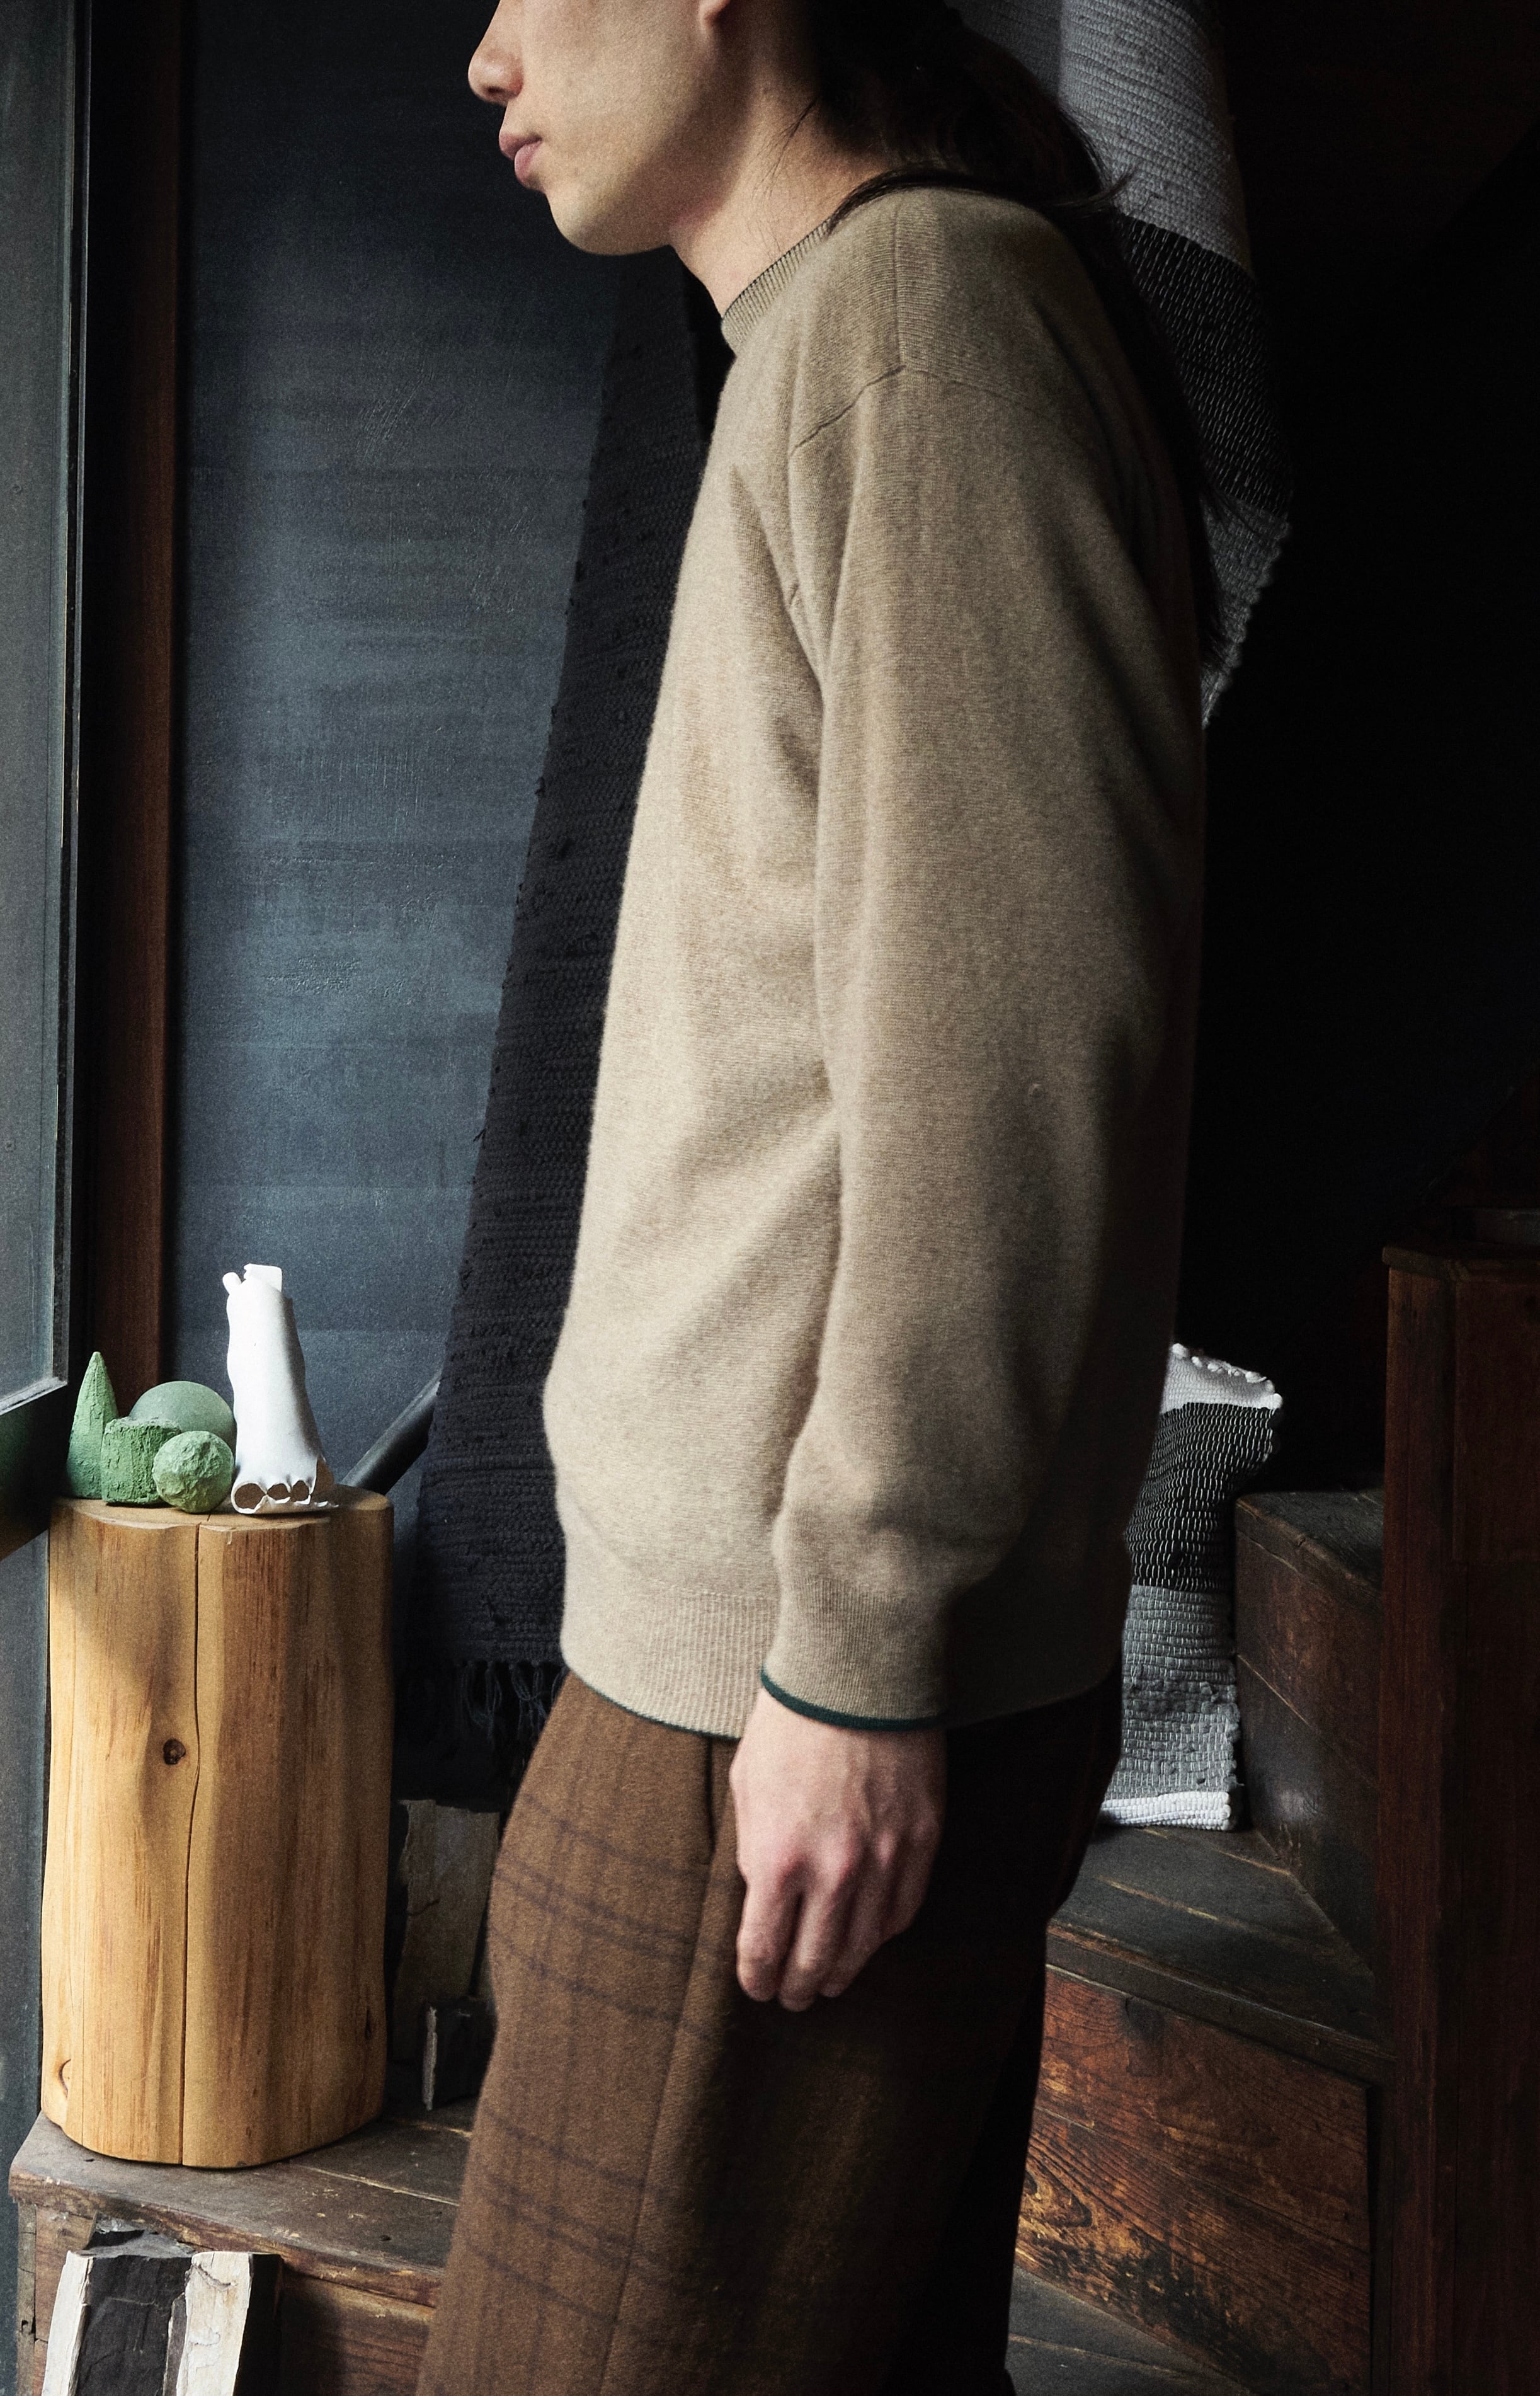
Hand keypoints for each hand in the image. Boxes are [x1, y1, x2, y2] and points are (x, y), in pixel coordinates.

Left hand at [728, 1685, 945, 2009]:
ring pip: (863, 1945)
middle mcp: (832, 1871)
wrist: (856, 1675)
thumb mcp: (747, 1786)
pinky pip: (903, 1910)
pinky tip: (869, 1940)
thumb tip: (762, 1893)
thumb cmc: (790, 1723)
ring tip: (831, 1982)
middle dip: (798, 1989)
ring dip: (843, 1971)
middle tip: (792, 1999)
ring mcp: (883, 1859)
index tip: (756, 1987)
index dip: (757, 1978)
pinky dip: (883, 1934)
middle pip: (814, 1960)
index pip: (764, 1948)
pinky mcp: (921, 1841)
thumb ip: (752, 1848)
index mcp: (777, 1858)